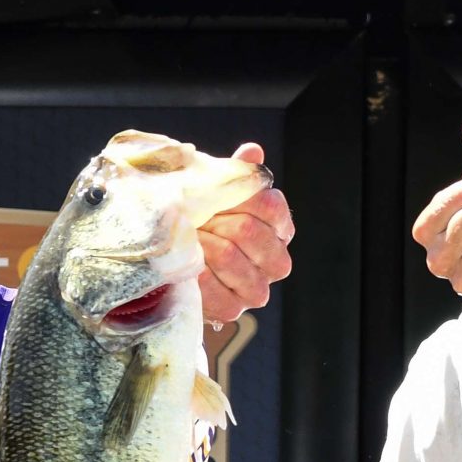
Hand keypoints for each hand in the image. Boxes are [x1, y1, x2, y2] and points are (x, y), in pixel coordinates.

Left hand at [198, 142, 294, 325]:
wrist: (180, 264)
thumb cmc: (205, 221)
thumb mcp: (219, 194)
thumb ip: (238, 176)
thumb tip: (252, 152)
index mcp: (280, 229)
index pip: (271, 206)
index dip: (239, 197)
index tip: (216, 196)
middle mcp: (278, 262)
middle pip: (249, 231)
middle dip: (215, 220)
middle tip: (195, 217)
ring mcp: (257, 290)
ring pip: (229, 256)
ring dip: (201, 243)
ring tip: (189, 237)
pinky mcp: (233, 310)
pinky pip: (214, 287)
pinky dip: (194, 271)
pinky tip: (187, 263)